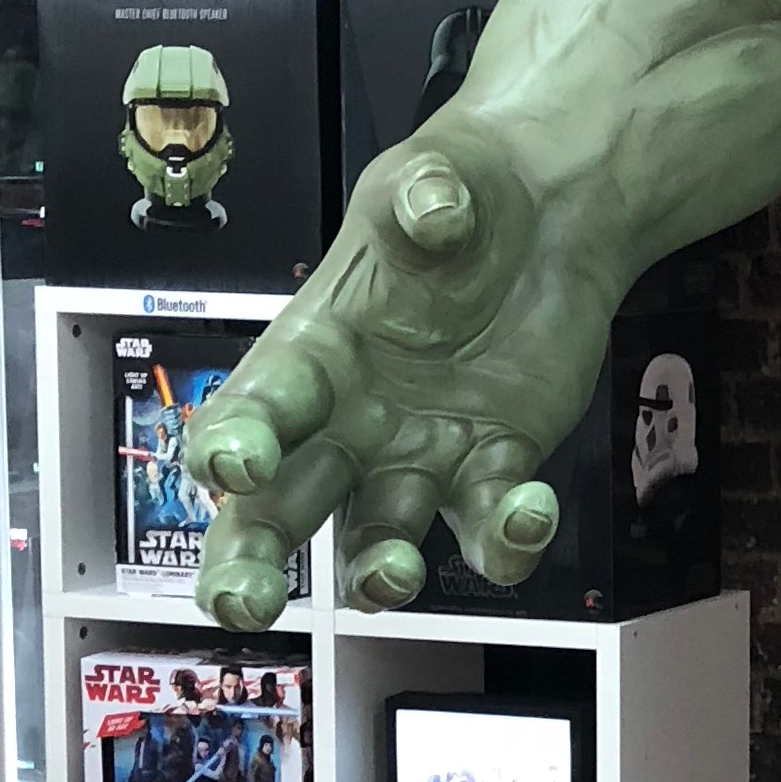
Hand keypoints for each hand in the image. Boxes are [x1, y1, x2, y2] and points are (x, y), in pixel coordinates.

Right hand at [184, 134, 616, 628]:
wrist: (550, 214)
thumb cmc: (462, 196)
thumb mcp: (434, 178)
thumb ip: (426, 195)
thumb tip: (436, 209)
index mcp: (309, 353)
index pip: (244, 413)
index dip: (230, 445)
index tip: (243, 463)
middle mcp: (348, 422)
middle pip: (276, 513)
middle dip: (248, 563)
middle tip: (243, 603)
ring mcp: (418, 455)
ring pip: (373, 543)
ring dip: (377, 573)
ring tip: (392, 574)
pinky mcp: (493, 467)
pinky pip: (488, 528)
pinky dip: (506, 538)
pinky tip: (531, 510)